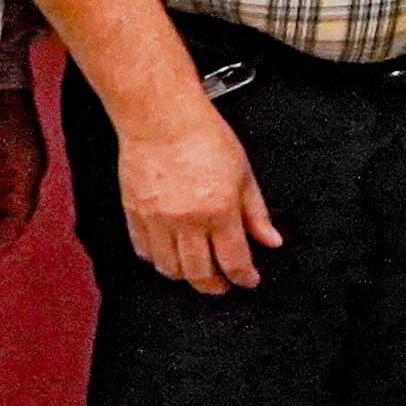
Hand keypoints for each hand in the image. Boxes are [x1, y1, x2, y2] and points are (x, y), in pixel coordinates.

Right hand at [114, 97, 279, 295]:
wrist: (161, 119)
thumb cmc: (204, 139)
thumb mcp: (244, 175)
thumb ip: (257, 214)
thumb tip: (271, 241)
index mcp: (219, 212)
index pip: (233, 261)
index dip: (244, 277)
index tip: (248, 279)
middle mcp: (186, 221)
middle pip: (199, 273)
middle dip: (215, 286)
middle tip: (224, 284)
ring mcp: (157, 220)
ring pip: (169, 268)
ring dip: (185, 276)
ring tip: (197, 271)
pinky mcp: (134, 214)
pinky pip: (143, 250)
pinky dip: (157, 260)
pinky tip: (169, 255)